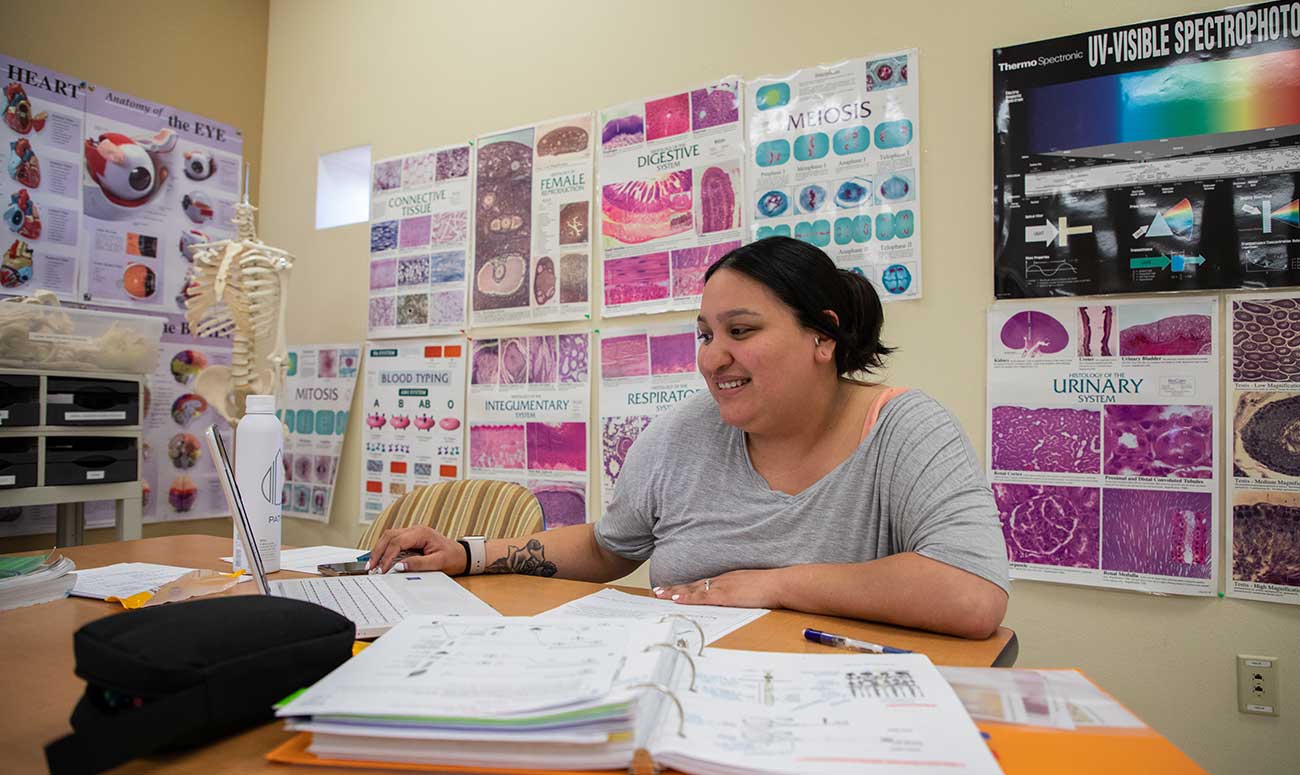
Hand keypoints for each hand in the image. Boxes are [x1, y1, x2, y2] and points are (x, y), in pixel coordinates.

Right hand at [367, 526, 465, 574]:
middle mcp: (415, 529)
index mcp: (421, 533)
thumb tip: (399, 566)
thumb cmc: (453, 557)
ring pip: (389, 536)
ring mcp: (412, 532)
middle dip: (378, 551)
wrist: (462, 555)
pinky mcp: (411, 538)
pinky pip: (393, 540)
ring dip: (379, 549)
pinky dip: (385, 549)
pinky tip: (380, 559)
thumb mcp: (438, 563)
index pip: (398, 542)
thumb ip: (418, 564)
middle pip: (389, 536)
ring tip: (372, 564)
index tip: (382, 569)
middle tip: (371, 567)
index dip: (387, 556)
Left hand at [651, 568, 784, 608]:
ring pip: (693, 589)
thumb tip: (735, 600)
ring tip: (659, 594)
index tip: (671, 589)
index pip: (701, 584)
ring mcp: (722, 587)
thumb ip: (740, 593)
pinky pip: (703, 597)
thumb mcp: (750, 588)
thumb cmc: (769, 587)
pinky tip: (677, 598)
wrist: (780, 584)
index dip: (685, 587)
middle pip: (693, 585)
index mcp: (726, 580)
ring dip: (675, 592)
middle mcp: (721, 581)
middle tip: (657, 591)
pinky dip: (689, 598)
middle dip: (674, 589)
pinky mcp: (726, 595)